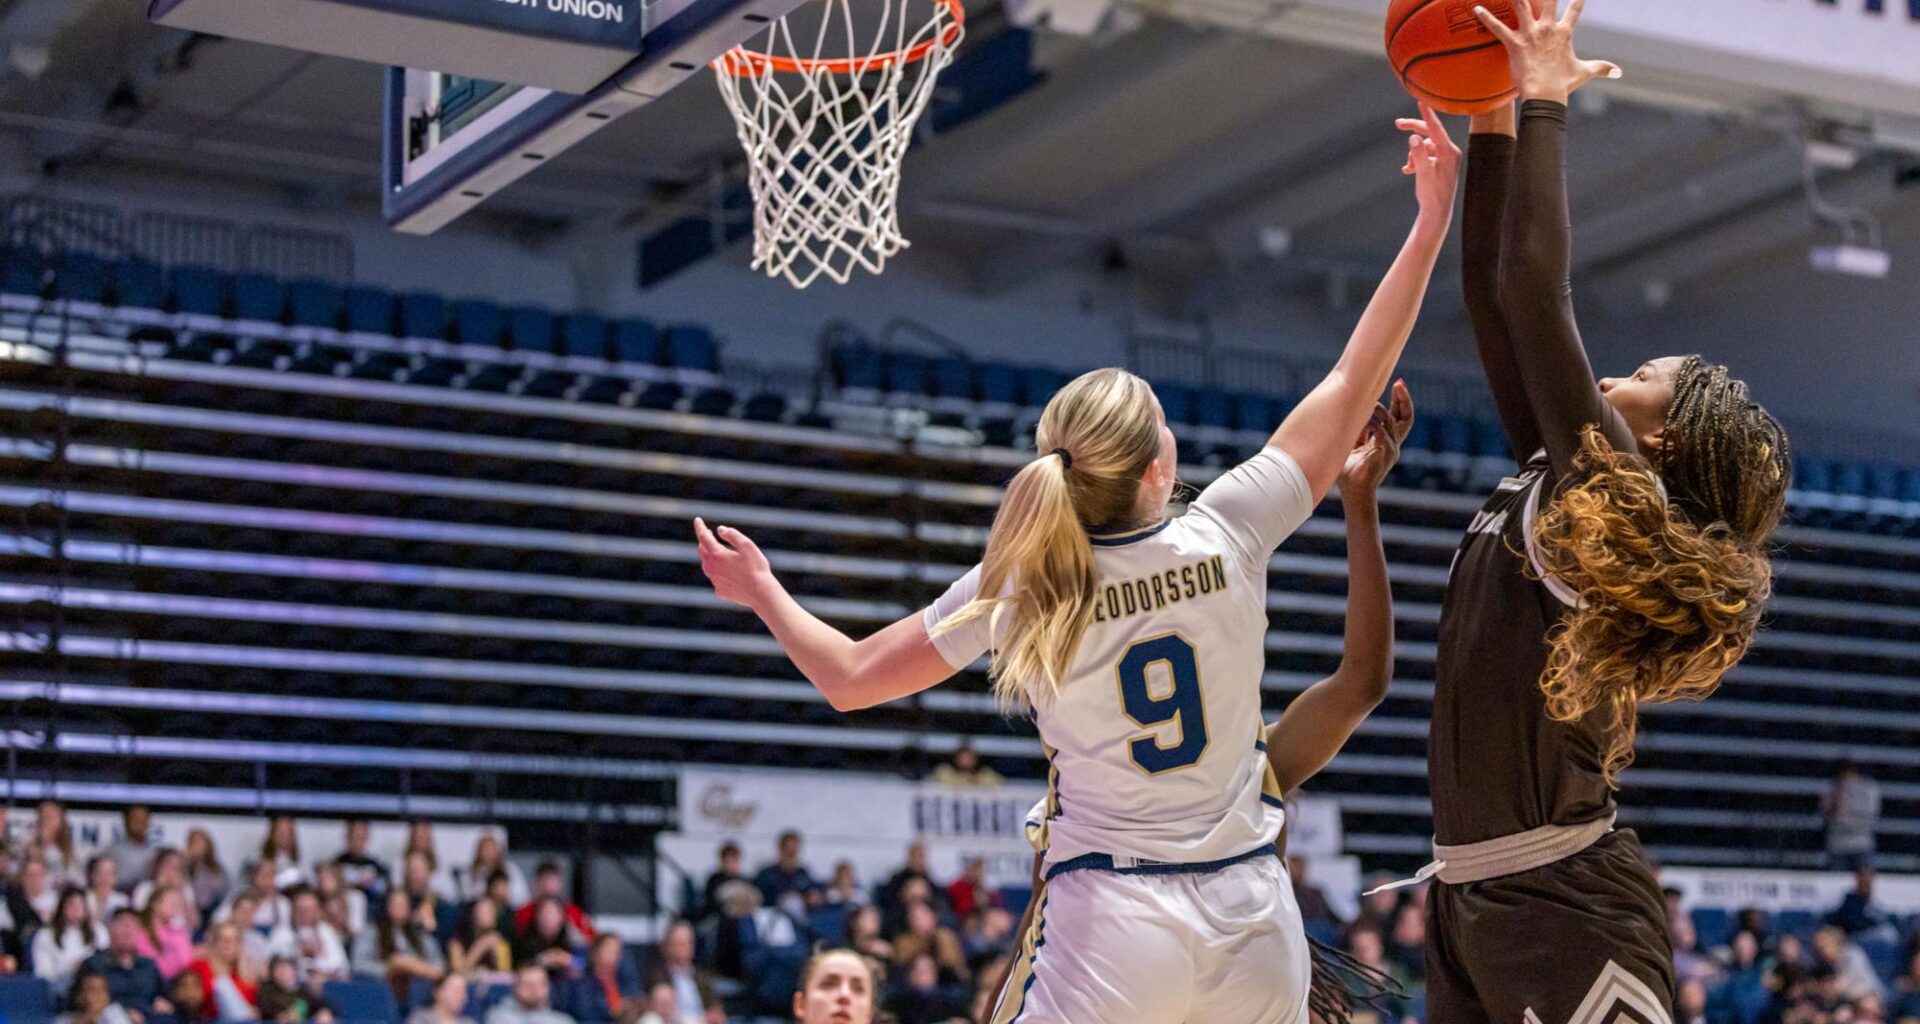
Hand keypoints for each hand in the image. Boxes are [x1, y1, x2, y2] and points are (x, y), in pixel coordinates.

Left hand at [695, 517, 776, 609]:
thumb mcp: (747, 545)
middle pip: (702, 551)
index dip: (700, 527)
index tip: (697, 519)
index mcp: (717, 555)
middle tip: (709, 534)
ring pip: (706, 566)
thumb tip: (720, 529)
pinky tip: (727, 572)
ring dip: (709, 557)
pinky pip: (715, 578)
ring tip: (716, 552)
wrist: (760, 593)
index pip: (703, 537)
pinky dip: (718, 572)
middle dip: (704, 542)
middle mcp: (711, 568)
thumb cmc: (756, 568)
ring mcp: (714, 581)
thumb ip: (732, 535)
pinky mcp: (719, 591)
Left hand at [1338, 381, 1413, 495]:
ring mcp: (1391, 450)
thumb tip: (1354, 408)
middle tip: (1399, 383)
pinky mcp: (1385, 457)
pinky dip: (1376, 426)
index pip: (1400, 416)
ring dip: (1382, 411)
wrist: (1353, 492)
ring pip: (1393, 424)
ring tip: (1372, 404)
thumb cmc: (1350, 470)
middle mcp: (1393, 444)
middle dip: (1404, 399)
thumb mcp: (1353, 443)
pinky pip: (1384, 437)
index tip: (1398, 383)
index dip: (1400, 400)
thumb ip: (1358, 428)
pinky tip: (1367, 420)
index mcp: (1387, 439)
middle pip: (1407, 417)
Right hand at [1396, 103, 1460, 223]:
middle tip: (1398, 124)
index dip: (1427, 114)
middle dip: (1414, 131)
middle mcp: (1449, 151)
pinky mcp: (1441, 164)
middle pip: (1430, 133)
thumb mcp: (1423, 174)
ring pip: (1424, 145)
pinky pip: (1425, 154)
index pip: (1436, 128)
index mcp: (1448, 152)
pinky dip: (1415, 159)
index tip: (1421, 101)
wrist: (1437, 212)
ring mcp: (1446, 157)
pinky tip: (1407, 170)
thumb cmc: (1432, 194)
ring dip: (1413, 153)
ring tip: (1407, 168)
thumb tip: (1413, 138)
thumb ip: (1419, 155)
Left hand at [1474, 0, 1620, 104]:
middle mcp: (1548, 29)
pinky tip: (1476, 8)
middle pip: (1549, 0)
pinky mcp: (1515, 44)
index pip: (1575, 9)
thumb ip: (1602, 68)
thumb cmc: (1564, 85)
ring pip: (1522, 6)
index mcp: (1564, 33)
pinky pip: (1498, 28)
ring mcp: (1531, 34)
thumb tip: (1620, 71)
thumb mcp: (1585, 72)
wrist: (1546, 95)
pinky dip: (1486, 18)